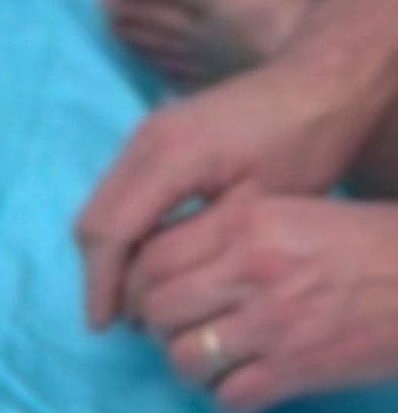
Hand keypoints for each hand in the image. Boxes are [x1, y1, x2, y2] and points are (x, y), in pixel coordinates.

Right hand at [75, 58, 361, 332]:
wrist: (319, 83)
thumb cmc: (303, 145)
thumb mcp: (257, 206)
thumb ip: (197, 244)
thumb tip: (153, 288)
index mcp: (167, 157)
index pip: (109, 232)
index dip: (102, 285)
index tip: (105, 328)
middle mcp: (142, 141)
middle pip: (93, 220)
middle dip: (98, 275)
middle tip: (117, 323)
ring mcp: (144, 134)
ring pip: (101, 207)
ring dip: (109, 255)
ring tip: (131, 301)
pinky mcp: (154, 135)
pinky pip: (118, 192)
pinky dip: (123, 232)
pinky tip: (147, 261)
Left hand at [113, 183, 397, 412]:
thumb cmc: (368, 244)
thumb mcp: (295, 213)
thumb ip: (233, 230)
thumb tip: (173, 263)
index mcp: (247, 220)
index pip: (153, 256)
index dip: (139, 285)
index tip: (152, 298)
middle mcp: (251, 267)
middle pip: (157, 309)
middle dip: (158, 329)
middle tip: (179, 333)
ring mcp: (272, 322)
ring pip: (184, 359)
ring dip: (190, 368)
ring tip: (211, 364)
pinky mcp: (297, 369)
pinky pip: (229, 398)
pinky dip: (229, 400)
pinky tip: (247, 386)